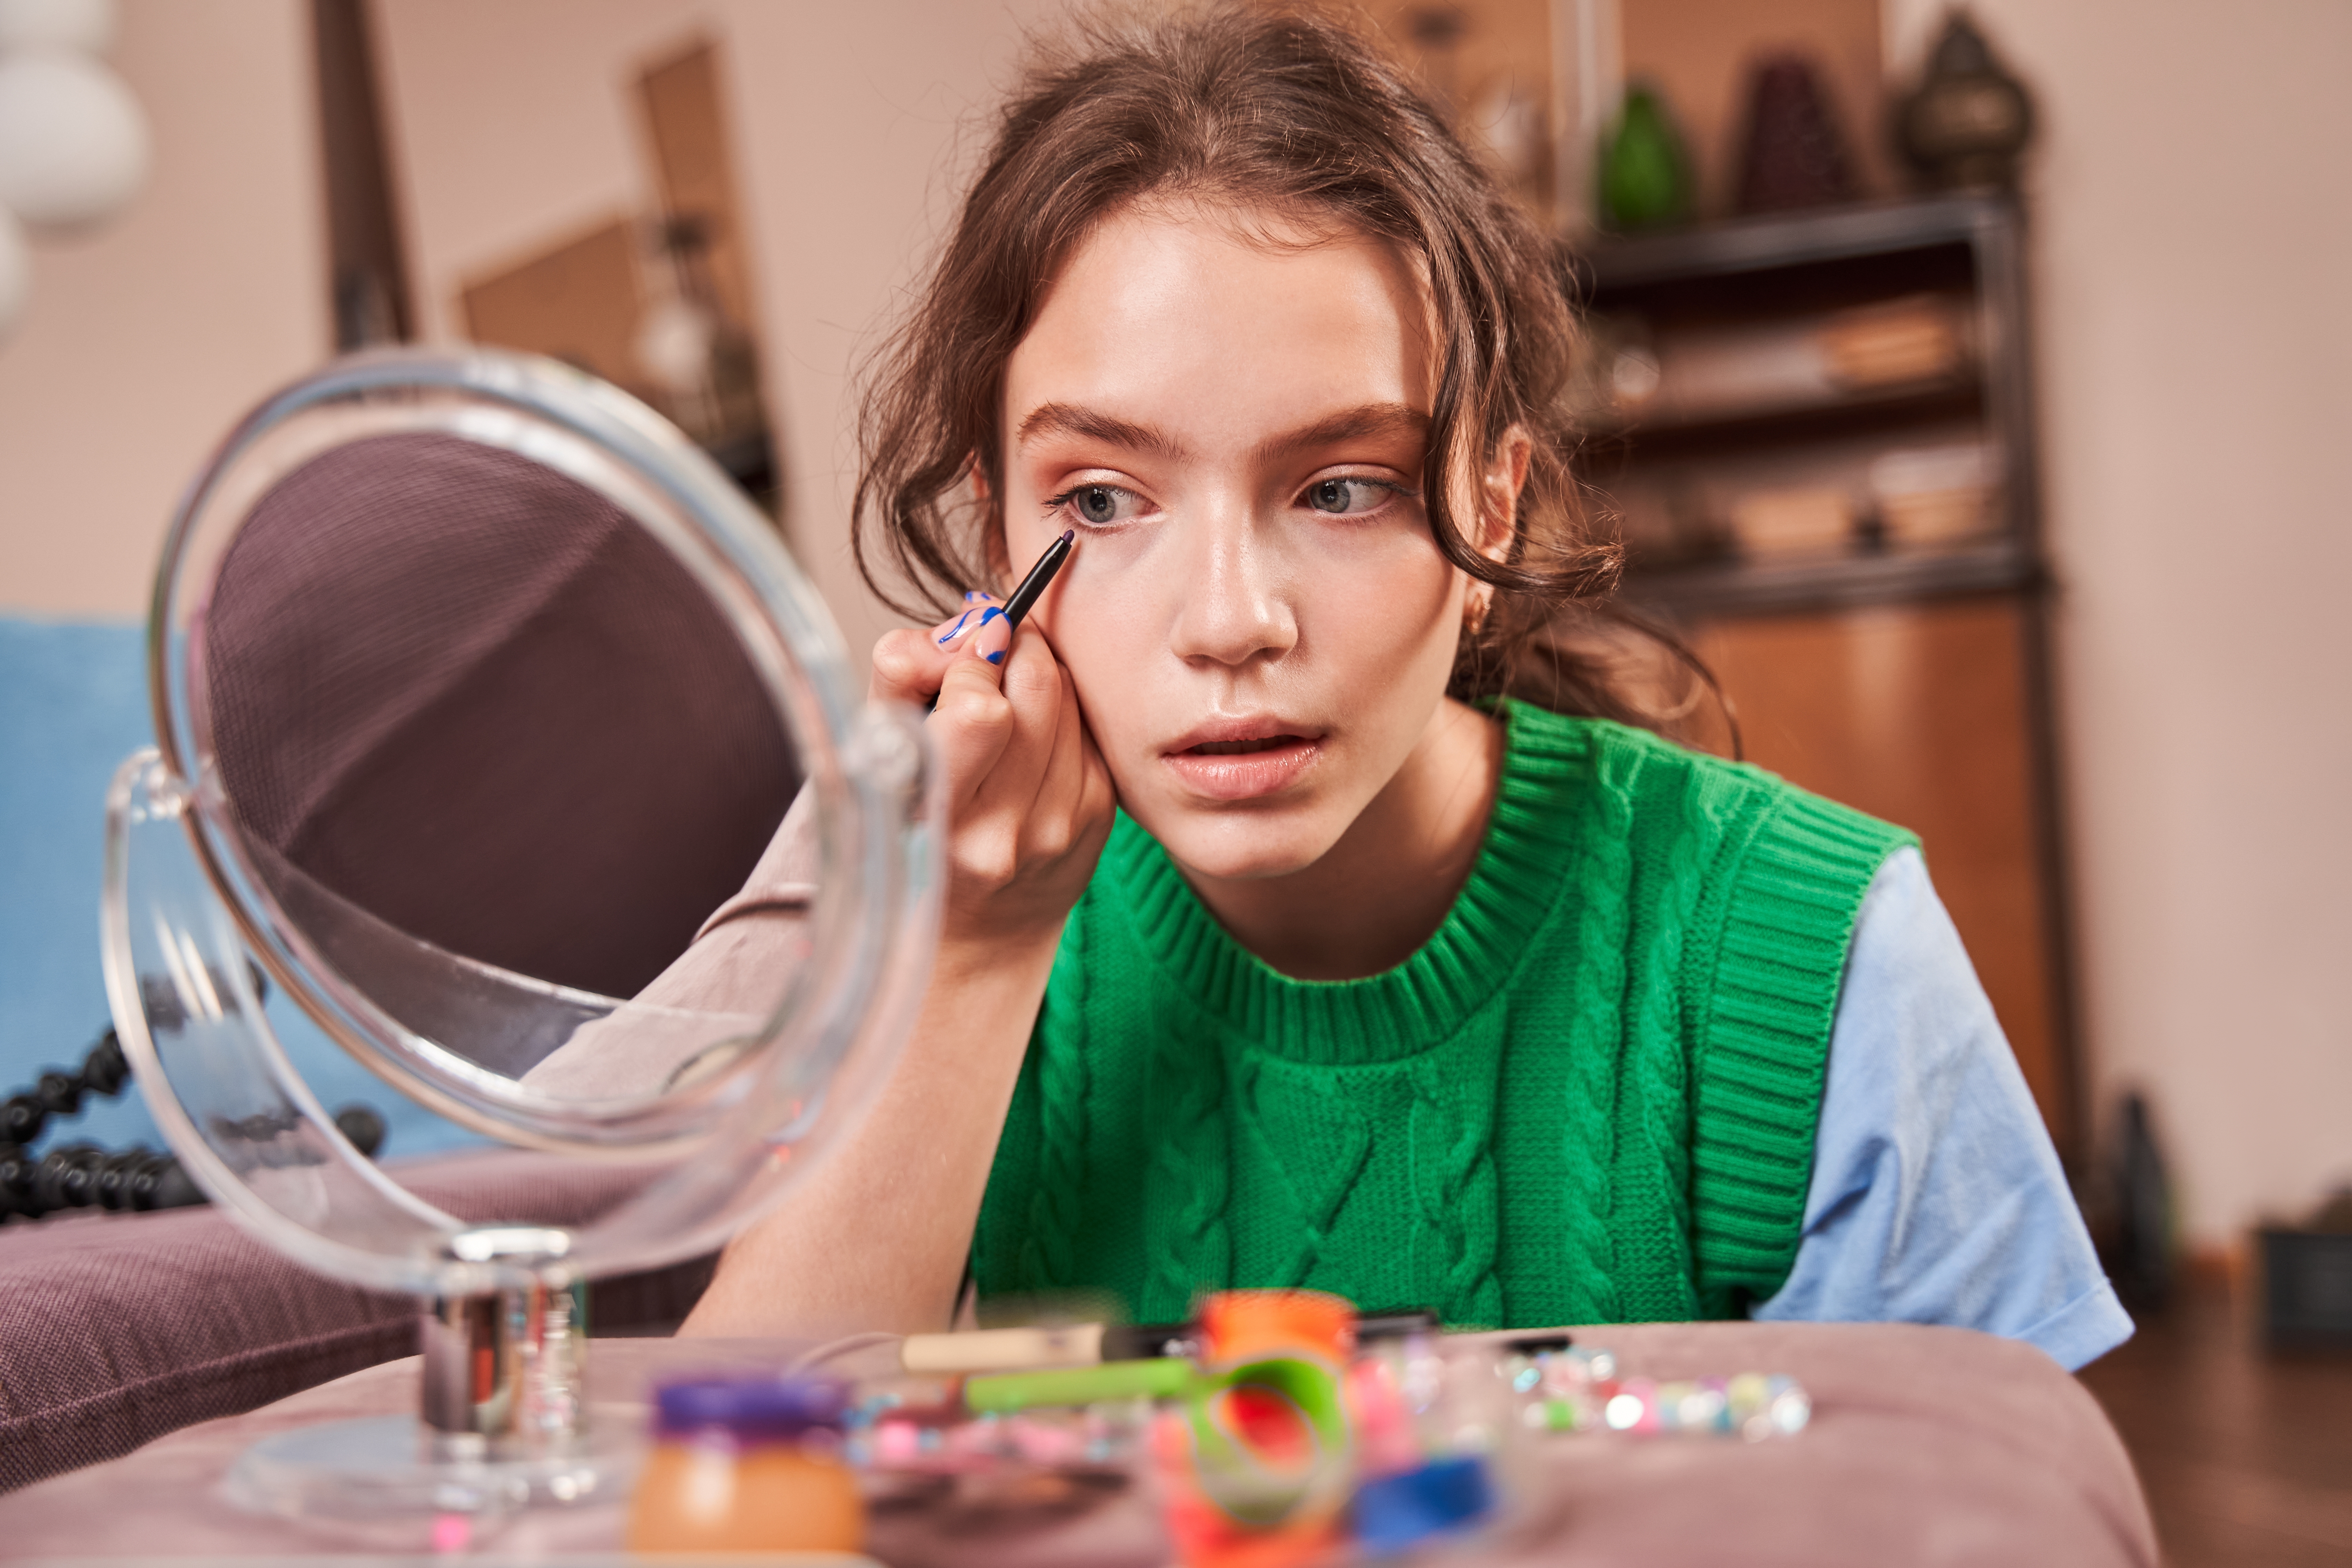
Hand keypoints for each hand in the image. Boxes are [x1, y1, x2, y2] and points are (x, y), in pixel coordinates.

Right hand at [871, 595, 1114, 951]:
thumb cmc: (906, 832)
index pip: (982, 710)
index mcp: (935, 819)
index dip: (969, 660)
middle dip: (1013, 647)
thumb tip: (965, 626)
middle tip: (987, 654)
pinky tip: (1028, 737)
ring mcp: (1058, 826)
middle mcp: (1002, 832)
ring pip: (1068, 695)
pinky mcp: (1096, 816)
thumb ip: (902, 675)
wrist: (969, 935)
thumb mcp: (869, 758)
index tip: (957, 654)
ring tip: (1004, 693)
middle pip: (1039, 685)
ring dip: (1038, 673)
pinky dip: (1059, 713)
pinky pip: (1087, 726)